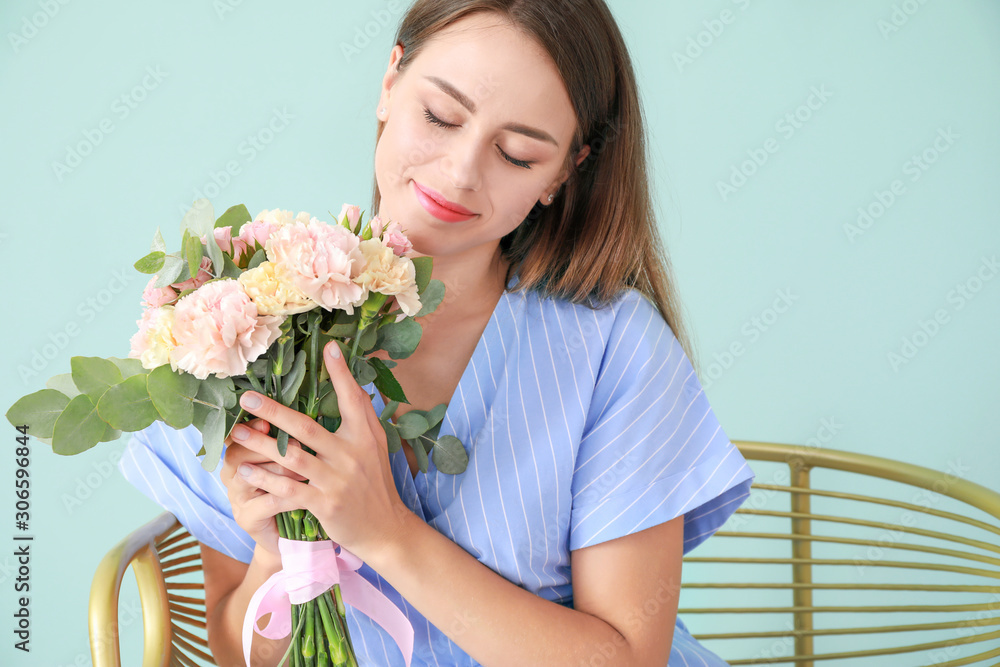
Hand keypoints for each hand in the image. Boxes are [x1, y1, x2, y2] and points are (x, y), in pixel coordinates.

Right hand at [220, 417, 307, 557]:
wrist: (288, 532)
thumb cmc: (290, 487)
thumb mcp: (288, 460)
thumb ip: (286, 439)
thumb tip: (304, 413)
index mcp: (238, 456)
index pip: (236, 435)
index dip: (251, 427)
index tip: (269, 422)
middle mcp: (232, 475)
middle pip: (237, 454)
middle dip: (266, 448)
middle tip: (297, 445)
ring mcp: (237, 499)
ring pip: (251, 477)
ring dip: (281, 471)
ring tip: (306, 470)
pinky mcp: (247, 519)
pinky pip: (268, 503)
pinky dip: (289, 497)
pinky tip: (306, 494)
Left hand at [228, 341, 410, 561]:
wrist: (385, 529)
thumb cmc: (375, 484)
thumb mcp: (376, 447)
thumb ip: (363, 419)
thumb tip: (354, 386)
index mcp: (365, 436)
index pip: (352, 399)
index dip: (341, 374)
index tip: (329, 348)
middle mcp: (352, 454)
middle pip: (307, 427)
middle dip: (274, 412)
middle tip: (247, 399)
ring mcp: (338, 480)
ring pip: (292, 457)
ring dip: (261, 445)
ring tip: (237, 434)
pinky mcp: (326, 504)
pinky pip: (289, 489)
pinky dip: (265, 479)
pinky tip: (245, 470)